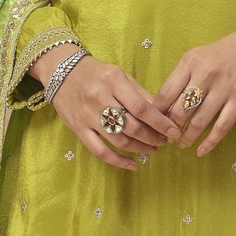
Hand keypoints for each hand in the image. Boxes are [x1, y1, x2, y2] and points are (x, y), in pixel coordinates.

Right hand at [38, 52, 183, 171]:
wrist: (61, 71)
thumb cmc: (96, 72)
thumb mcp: (120, 75)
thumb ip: (141, 94)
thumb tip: (164, 115)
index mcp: (113, 80)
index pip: (142, 107)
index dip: (160, 123)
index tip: (174, 132)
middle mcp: (99, 98)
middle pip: (132, 126)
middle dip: (153, 137)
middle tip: (165, 141)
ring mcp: (87, 116)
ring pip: (119, 140)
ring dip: (141, 148)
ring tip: (153, 149)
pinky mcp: (78, 129)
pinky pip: (100, 151)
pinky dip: (118, 161)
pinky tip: (133, 165)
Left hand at [150, 15, 235, 156]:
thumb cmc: (227, 51)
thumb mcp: (200, 56)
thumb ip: (183, 77)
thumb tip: (164, 105)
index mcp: (190, 61)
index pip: (165, 93)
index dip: (156, 114)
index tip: (153, 124)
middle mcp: (205, 74)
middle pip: (179, 110)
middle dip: (170, 129)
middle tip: (166, 138)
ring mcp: (224, 87)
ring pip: (199, 121)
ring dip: (187, 137)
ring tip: (182, 145)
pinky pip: (221, 126)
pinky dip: (209, 142)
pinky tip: (201, 150)